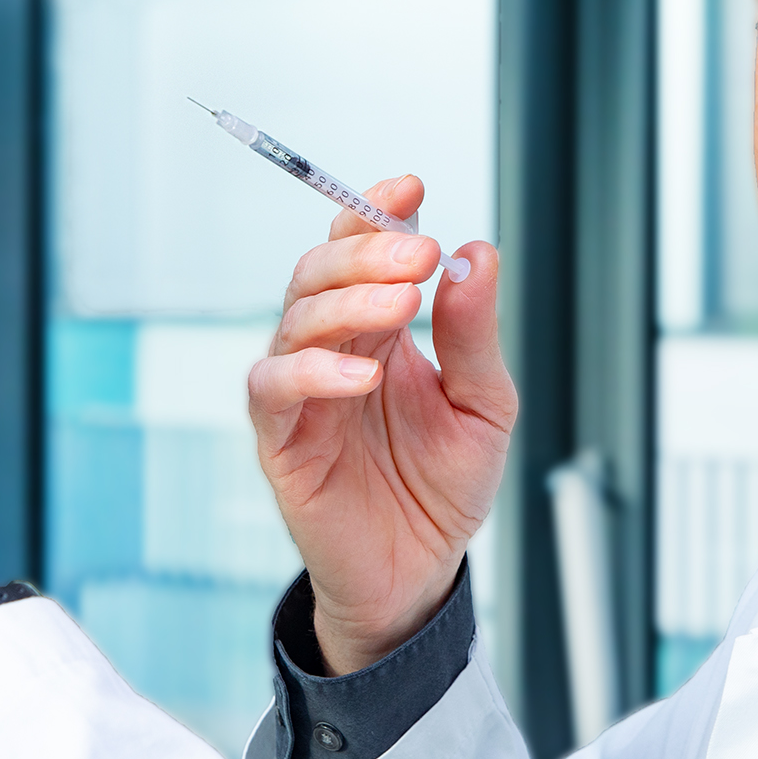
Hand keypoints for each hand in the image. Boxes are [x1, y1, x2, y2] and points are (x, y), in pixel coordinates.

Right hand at [247, 176, 516, 674]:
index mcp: (381, 326)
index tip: (411, 186)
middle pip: (322, 269)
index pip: (363, 247)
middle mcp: (334, 345)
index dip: (378, 208)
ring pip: (296, 316)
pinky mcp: (280, 439)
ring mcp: (302, 389)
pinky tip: (363, 375)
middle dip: (367, 249)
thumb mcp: (483, 405)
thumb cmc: (443, 487)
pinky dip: (314, 371)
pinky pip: (275, 387)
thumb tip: (475, 253)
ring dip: (348, 301)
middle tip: (418, 255)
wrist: (418, 572)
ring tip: (403, 305)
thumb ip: (473, 335)